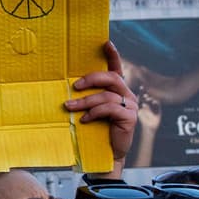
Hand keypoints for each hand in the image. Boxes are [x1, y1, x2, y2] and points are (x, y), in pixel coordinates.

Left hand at [65, 41, 137, 173]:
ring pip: (106, 96)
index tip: (105, 42)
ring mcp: (131, 106)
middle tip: (74, 85)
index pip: (117, 69)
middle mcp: (127, 95)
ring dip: (85, 101)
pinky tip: (84, 120)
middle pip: (112, 78)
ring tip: (69, 107)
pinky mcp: (129, 118)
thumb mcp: (91, 111)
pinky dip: (94, 113)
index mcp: (118, 91)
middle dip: (91, 78)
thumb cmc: (96, 131)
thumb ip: (88, 98)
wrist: (106, 155)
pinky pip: (110, 109)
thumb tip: (68, 87)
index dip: (113, 55)